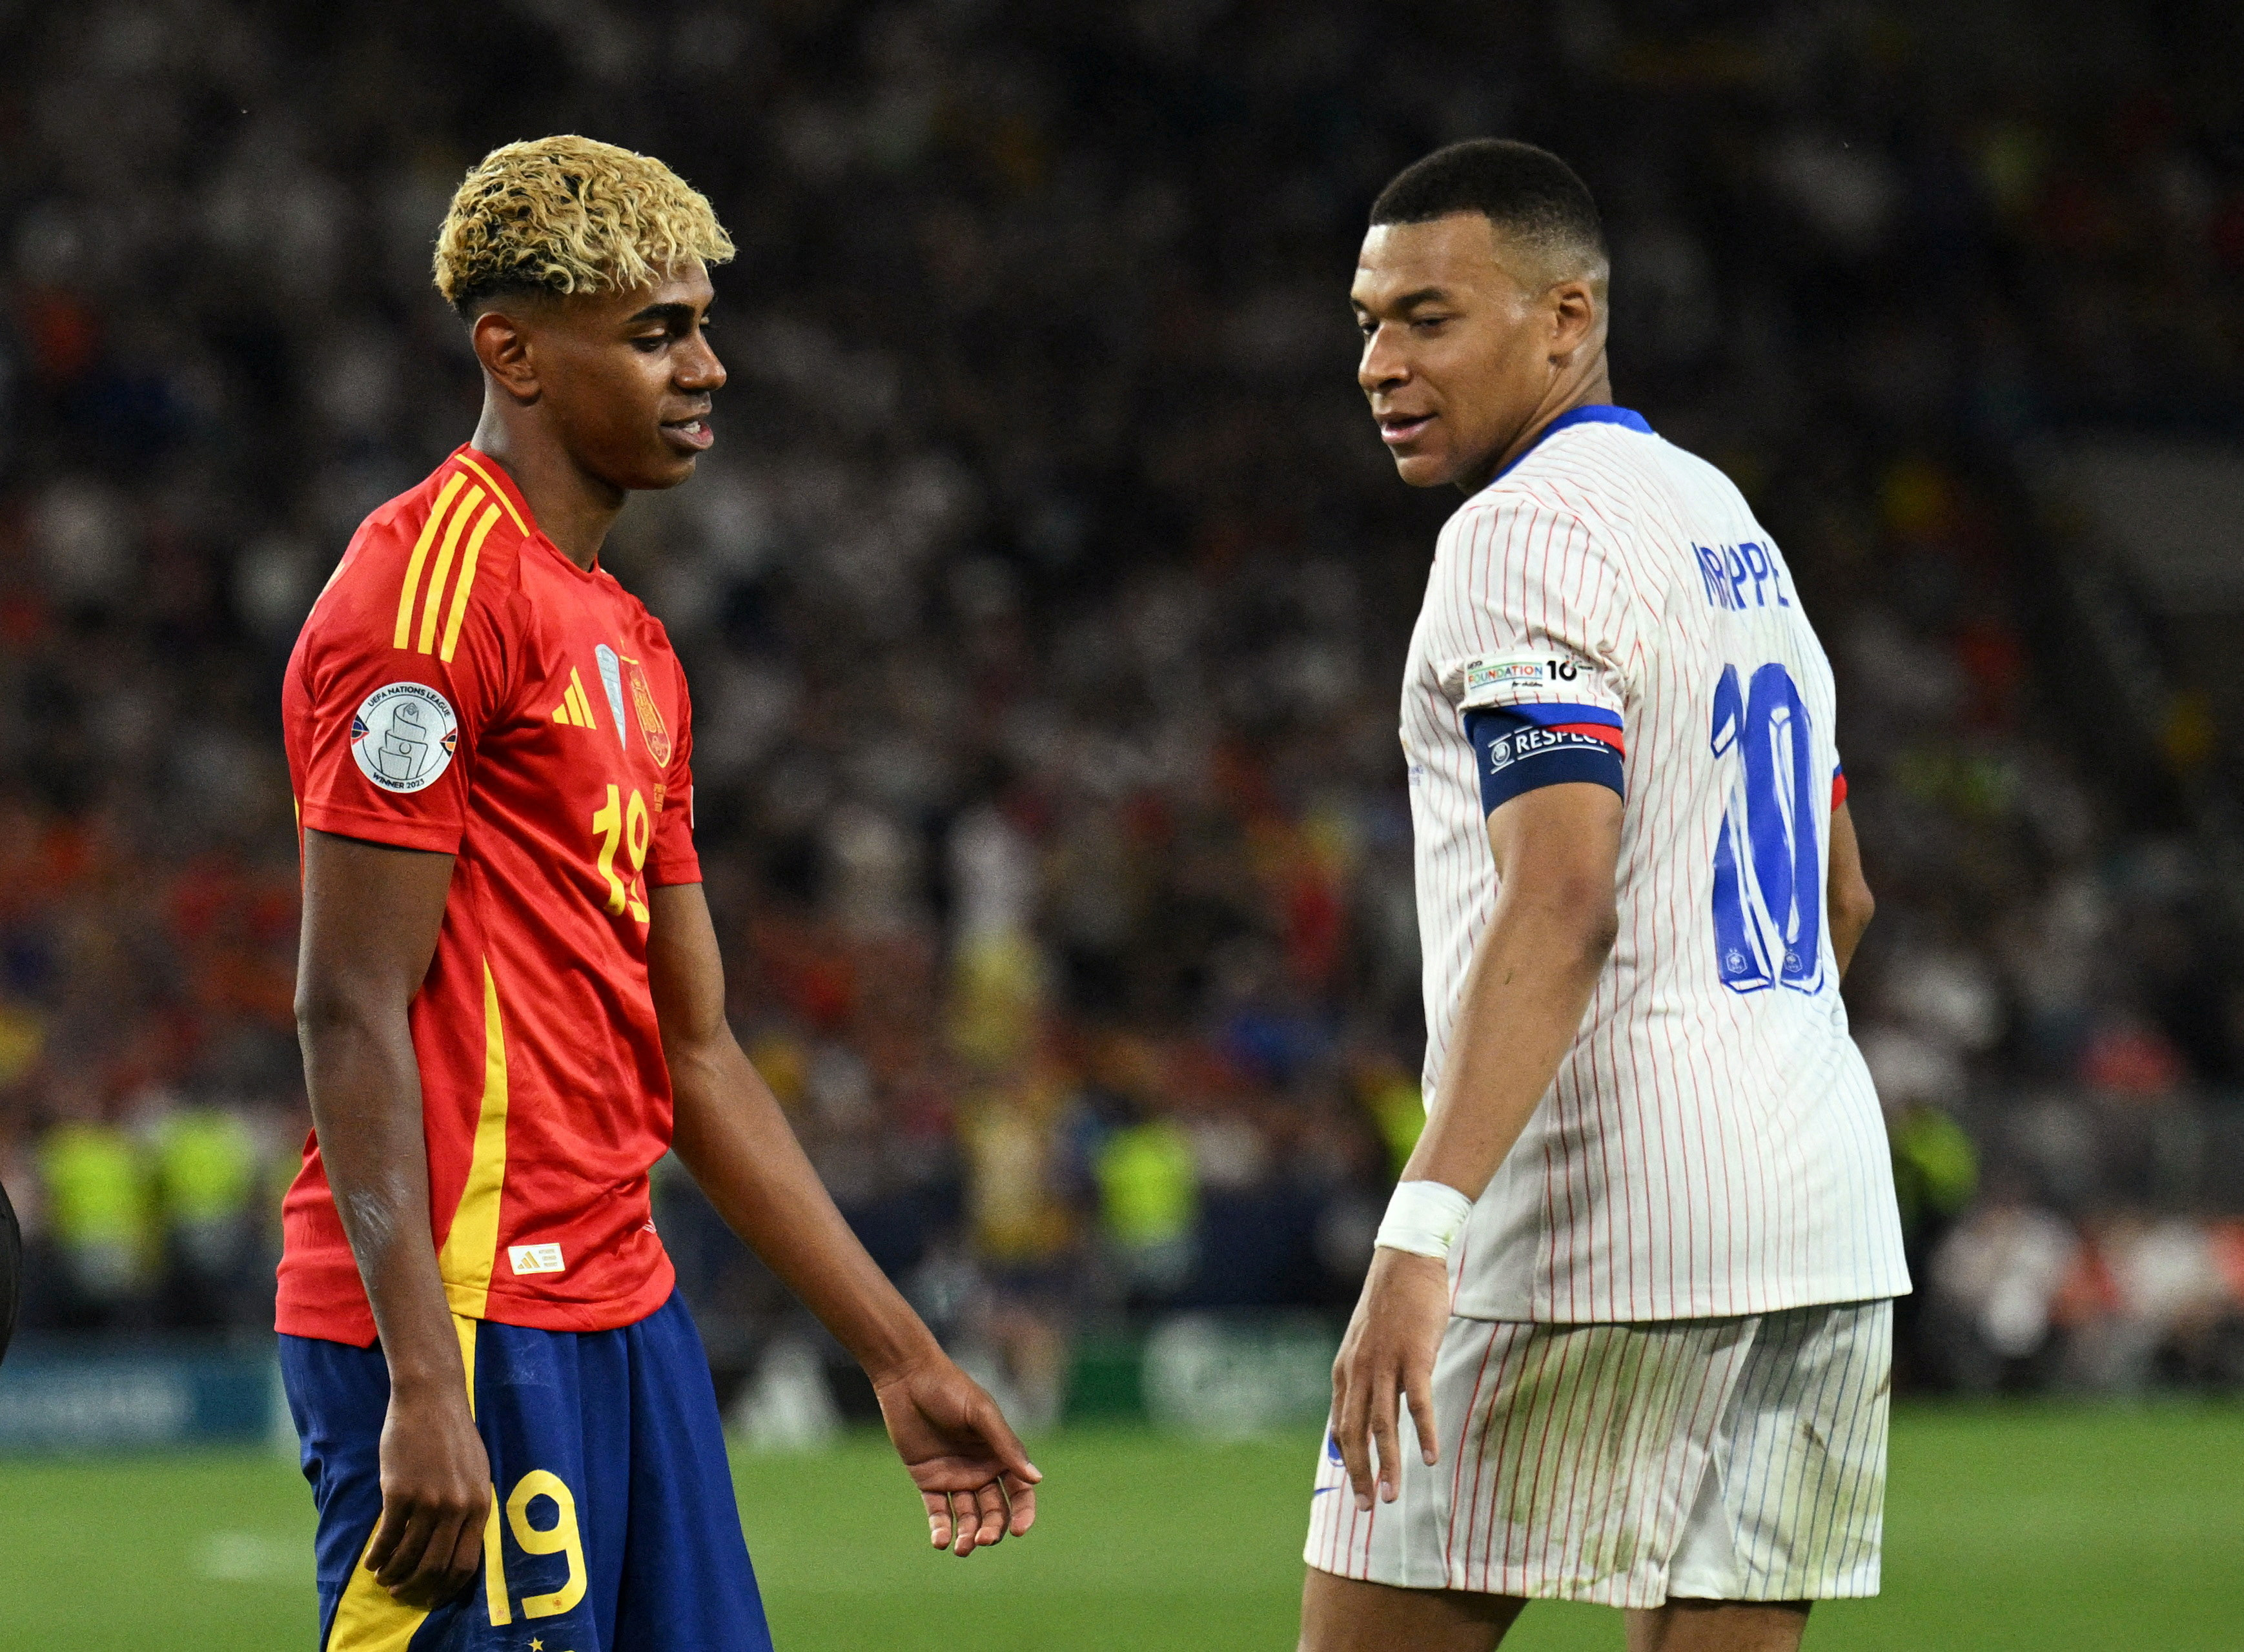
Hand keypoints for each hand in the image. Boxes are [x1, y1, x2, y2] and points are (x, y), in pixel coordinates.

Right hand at [367, 1376, 491, 1605]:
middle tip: (401, 1592)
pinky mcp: (400, 1491)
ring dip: (392, 1574)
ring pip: (409, 1557)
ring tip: (382, 1578)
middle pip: (436, 1567)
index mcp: (480, 1504)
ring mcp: (430, 1500)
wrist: (431, 1399)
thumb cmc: (452, 1435)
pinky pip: (387, 1538)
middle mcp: (458, 1507)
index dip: (445, 1588)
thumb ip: (469, 1507)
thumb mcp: (476, 1472)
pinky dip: (377, 1556)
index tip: (431, 1596)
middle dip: (416, 1588)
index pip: (466, 1564)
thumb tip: (458, 1544)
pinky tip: (371, 1561)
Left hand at [874, 1355, 1041, 1556]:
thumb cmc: (951, 1389)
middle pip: (994, 1510)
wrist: (908, 1378)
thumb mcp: (981, 1415)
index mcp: (1000, 1454)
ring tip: (961, 1547)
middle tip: (981, 1539)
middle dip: (991, 1529)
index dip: (1023, 1513)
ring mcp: (955, 1477)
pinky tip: (940, 1541)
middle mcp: (981, 1470)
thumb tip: (1036, 1479)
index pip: (1020, 1492)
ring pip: (967, 1516)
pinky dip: (940, 1528)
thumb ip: (1006, 1446)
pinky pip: (938, 1511)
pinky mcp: (929, 1480)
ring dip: (967, 1534)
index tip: (1019, 1530)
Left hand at [1331, 1246, 1448, 1510]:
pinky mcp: (1413, 1356)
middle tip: (1370, 1508)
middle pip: (1355, 1434)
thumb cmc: (1390, 1305)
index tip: (1356, 1490)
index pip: (1340, 1427)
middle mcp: (1358, 1371)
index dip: (1347, 1461)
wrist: (1405, 1261)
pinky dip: (1422, 1432)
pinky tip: (1429, 1458)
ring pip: (1382, 1426)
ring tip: (1393, 1497)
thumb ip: (1360, 1378)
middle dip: (1361, 1475)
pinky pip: (1417, 1403)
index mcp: (1345, 1371)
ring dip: (1388, 1465)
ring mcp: (1385, 1364)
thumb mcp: (1363, 1344)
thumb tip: (1358, 1410)